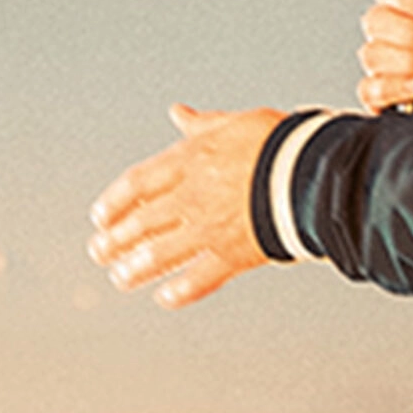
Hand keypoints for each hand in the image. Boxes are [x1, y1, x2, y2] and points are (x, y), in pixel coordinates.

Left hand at [87, 103, 283, 306]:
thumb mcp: (235, 124)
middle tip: (98, 252)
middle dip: (115, 240)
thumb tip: (178, 113)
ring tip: (120, 277)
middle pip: (141, 222)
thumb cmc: (279, 144)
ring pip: (161, 254)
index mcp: (189, 162)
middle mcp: (192, 197)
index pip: (136, 184)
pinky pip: (199, 279)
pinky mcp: (235, 255)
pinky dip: (180, 291)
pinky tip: (164, 298)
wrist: (313, 173)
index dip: (113, 202)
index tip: (99, 216)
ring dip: (136, 268)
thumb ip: (202, 126)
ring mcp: (210, 229)